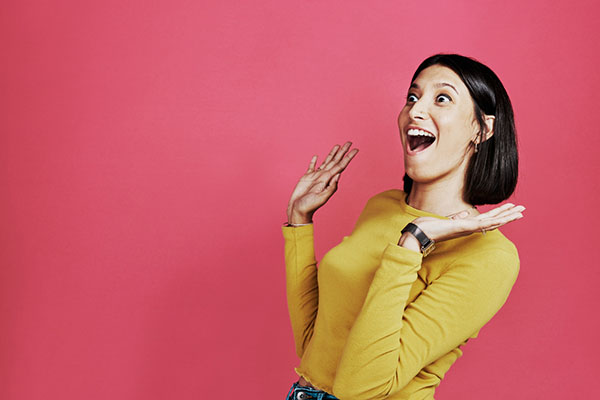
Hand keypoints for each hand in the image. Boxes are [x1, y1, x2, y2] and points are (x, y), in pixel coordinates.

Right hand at [287, 142, 358, 223]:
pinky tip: (317, 156)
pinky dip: (314, 161)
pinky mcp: (306, 177)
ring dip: (332, 154)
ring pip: (326, 161)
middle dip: (342, 152)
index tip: (355, 149)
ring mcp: (315, 176)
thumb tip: (339, 175)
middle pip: (335, 161)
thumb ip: (331, 187)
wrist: (298, 210)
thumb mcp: (322, 198)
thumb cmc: (310, 206)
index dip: (348, 157)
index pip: (341, 166)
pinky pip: (311, 166)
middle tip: (349, 142)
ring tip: (337, 146)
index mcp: (328, 179)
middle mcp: (324, 176)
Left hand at [398, 203, 524, 250]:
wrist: (422, 233)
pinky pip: (483, 224)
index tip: (511, 209)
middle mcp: (471, 228)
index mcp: (468, 225)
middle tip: (523, 210)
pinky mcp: (465, 228)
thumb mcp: (449, 220)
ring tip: (520, 212)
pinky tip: (505, 218)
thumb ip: (458, 218)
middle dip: (509, 215)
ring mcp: (469, 228)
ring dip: (507, 217)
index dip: (500, 214)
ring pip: (493, 222)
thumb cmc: (432, 227)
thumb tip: (464, 213)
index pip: (488, 219)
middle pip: (494, 220)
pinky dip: (495, 221)